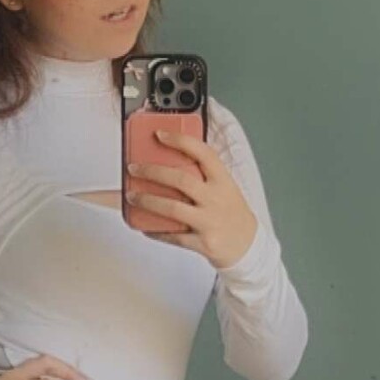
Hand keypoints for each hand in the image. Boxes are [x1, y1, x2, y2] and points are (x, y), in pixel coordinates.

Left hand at [126, 127, 258, 270]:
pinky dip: (155, 230)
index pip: (203, 153)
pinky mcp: (202, 243)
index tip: (159, 134)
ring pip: (172, 208)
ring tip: (132, 196)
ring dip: (147, 201)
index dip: (180, 141)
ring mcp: (209, 222)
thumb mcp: (225, 187)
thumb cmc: (231, 212)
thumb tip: (168, 161)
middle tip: (133, 168)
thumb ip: (203, 175)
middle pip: (180, 180)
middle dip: (152, 172)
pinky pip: (173, 236)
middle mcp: (216, 199)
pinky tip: (143, 225)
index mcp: (223, 181)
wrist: (248, 245)